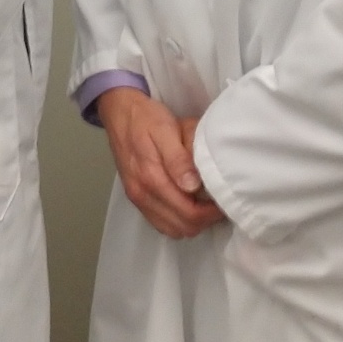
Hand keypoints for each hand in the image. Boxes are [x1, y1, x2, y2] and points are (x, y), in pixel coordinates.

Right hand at [96, 87, 223, 239]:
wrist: (118, 111)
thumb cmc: (146, 117)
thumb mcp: (166, 129)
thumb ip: (178, 159)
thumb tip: (193, 186)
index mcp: (151, 178)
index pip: (189, 213)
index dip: (212, 213)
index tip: (223, 199)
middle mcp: (142, 194)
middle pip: (183, 227)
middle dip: (205, 219)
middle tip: (217, 200)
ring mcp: (137, 198)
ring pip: (172, 229)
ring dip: (192, 222)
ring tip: (204, 202)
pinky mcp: (135, 198)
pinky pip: (160, 223)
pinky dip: (177, 221)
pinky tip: (186, 203)